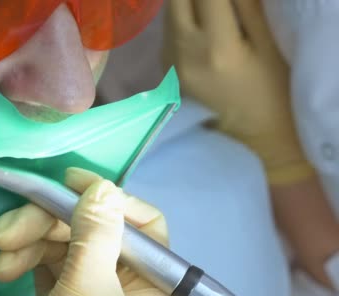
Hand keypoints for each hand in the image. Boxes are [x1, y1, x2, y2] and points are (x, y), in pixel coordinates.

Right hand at [0, 168, 176, 295]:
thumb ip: (96, 235)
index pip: (142, 226)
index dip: (110, 199)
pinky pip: (46, 263)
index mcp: (152, 289)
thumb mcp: (85, 294)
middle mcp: (126, 287)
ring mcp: (91, 293)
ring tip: (0, 253)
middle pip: (93, 231)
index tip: (69, 182)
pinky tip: (4, 269)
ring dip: (28, 241)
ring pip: (64, 244)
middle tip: (6, 230)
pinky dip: (24, 259)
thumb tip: (102, 185)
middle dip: (47, 225)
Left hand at [163, 0, 312, 184]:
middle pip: (176, 1)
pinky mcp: (164, 74)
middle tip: (212, 4)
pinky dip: (180, 22)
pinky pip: (168, 34)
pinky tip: (199, 27)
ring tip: (208, 12)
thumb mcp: (268, 49)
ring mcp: (169, 65)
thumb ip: (247, 10)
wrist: (249, 142)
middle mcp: (183, 53)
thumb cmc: (270, 96)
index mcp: (215, 46)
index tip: (224, 0)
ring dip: (185, 4)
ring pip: (168, 16)